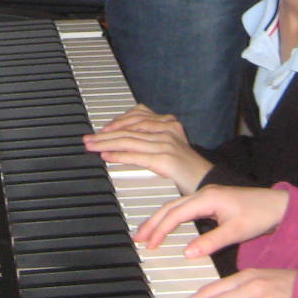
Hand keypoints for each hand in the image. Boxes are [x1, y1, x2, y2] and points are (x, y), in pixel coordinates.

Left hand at [83, 106, 211, 192]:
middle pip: (129, 128)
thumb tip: (126, 138)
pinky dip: (119, 155)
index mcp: (168, 123)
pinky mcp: (165, 159)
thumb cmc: (189, 168)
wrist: (208, 181)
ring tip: (92, 146)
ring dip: (106, 143)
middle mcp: (167, 129)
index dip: (116, 122)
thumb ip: (152, 138)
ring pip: (129, 140)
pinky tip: (107, 156)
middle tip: (88, 139)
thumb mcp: (171, 146)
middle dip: (105, 133)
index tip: (101, 129)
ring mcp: (166, 143)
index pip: (137, 116)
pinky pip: (137, 155)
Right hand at [133, 185, 288, 258]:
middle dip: (152, 222)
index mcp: (208, 197)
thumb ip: (211, 242)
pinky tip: (166, 226)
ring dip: (159, 219)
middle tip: (137, 238)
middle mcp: (204, 193)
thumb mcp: (236, 231)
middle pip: (170, 207)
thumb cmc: (260, 214)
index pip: (176, 214)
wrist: (277, 205)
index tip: (150, 245)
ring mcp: (206, 196)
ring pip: (175, 206)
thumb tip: (187, 253)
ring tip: (145, 233)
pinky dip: (170, 218)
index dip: (161, 229)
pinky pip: (183, 208)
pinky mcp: (210, 201)